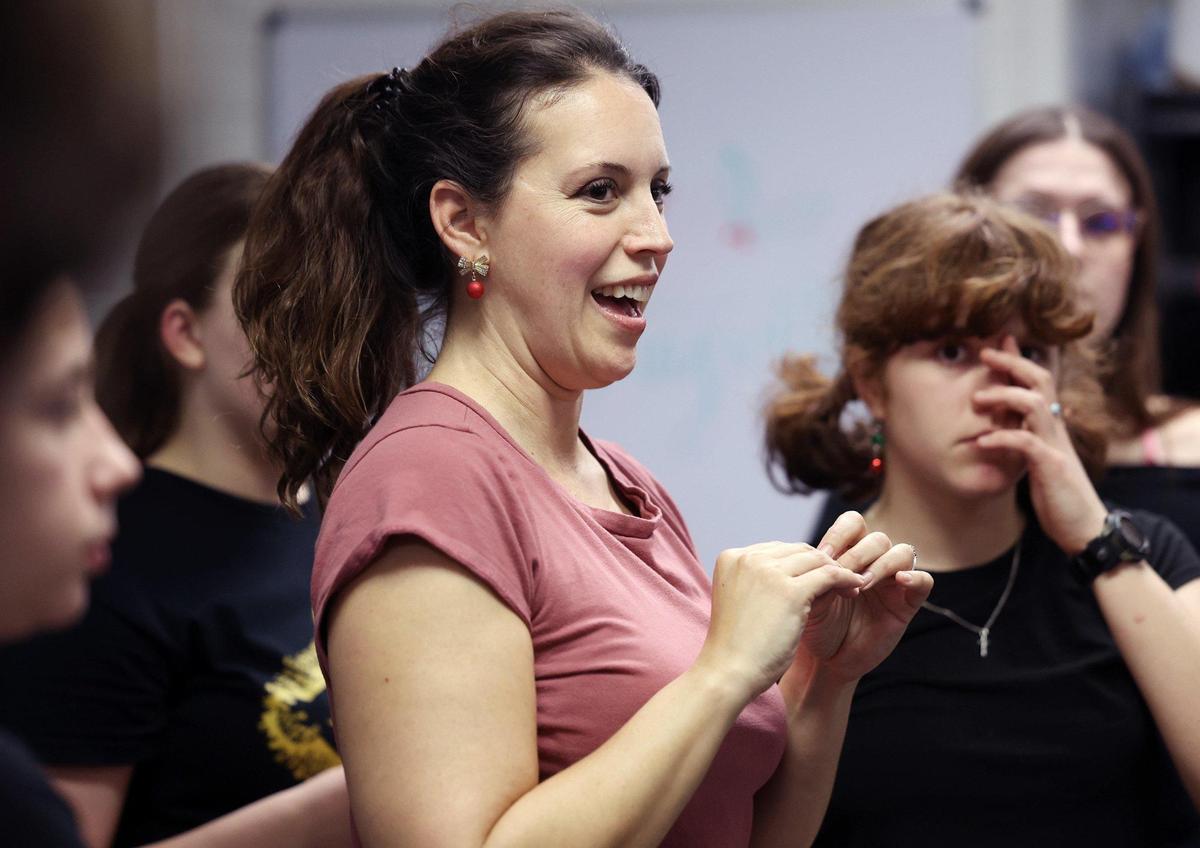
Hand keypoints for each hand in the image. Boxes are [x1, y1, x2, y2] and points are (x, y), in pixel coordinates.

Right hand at [699, 541, 866, 700]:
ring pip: (816, 559)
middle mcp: (748, 558)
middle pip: (797, 550)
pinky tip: (855, 588)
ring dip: (837, 570)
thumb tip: (797, 573)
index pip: (777, 550)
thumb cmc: (736, 646)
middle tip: (840, 579)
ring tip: (851, 585)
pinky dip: (846, 579)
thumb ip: (760, 581)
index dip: (801, 563)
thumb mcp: (742, 601)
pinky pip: (829, 575)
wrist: (729, 672)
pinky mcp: (790, 591)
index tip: (817, 577)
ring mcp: (768, 573)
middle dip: (820, 563)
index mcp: (731, 557)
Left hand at [791, 511, 932, 683]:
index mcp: (848, 552)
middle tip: (841, 573)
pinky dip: (915, 577)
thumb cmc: (816, 624)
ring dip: (881, 564)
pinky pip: (924, 581)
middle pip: (877, 538)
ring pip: (901, 552)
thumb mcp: (809, 598)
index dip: (839, 534)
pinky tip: (900, 581)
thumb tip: (823, 561)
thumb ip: (816, 577)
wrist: (827, 658)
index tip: (823, 556)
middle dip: (857, 554)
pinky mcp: (908, 603)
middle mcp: (873, 562)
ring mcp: (893, 581)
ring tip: (861, 585)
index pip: (852, 524)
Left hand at [973, 336, 1106, 553]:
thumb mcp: (1038, 459)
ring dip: (1005, 396)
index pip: (1038, 382)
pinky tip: (982, 442)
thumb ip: (1024, 438)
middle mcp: (1056, 428)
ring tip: (977, 399)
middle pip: (1041, 381)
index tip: (995, 344)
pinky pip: (1027, 444)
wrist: (1083, 527)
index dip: (1018, 361)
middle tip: (985, 352)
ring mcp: (1055, 446)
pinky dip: (1003, 438)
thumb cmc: (1057, 493)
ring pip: (1036, 404)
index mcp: (1051, 425)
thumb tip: (1002, 426)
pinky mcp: (1052, 467)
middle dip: (1013, 363)